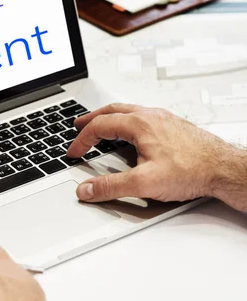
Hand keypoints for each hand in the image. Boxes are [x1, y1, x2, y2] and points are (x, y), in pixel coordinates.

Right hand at [68, 104, 246, 211]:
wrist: (224, 169)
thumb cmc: (192, 171)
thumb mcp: (144, 183)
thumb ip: (111, 186)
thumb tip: (86, 189)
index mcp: (139, 124)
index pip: (99, 126)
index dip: (82, 140)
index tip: (74, 152)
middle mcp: (150, 116)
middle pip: (112, 111)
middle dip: (91, 119)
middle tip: (78, 125)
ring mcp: (163, 119)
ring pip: (128, 111)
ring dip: (109, 117)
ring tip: (101, 125)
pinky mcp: (174, 126)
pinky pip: (143, 116)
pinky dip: (127, 121)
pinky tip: (132, 132)